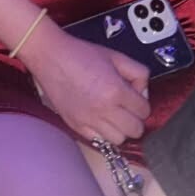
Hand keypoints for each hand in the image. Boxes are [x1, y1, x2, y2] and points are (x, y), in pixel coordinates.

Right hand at [23, 20, 150, 144]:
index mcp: (115, 90)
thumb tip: (143, 92)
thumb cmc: (80, 54)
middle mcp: (103, 109)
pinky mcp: (76, 126)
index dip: (141, 102)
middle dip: (134, 118)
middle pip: (135, 130)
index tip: (134, 96)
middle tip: (126, 107)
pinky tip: (98, 117)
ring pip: (119, 140)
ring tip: (112, 113)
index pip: (144, 110)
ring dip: (119, 128)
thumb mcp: (115, 56)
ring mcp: (88, 120)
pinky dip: (102, 132)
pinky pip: (99, 141)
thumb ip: (138, 73)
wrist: (50, 56)